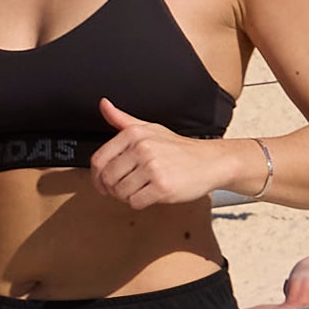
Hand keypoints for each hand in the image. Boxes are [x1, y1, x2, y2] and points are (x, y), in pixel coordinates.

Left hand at [80, 116, 254, 212]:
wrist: (211, 161)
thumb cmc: (180, 148)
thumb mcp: (150, 129)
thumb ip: (123, 119)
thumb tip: (103, 104)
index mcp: (134, 134)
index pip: (99, 160)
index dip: (97, 176)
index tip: (103, 183)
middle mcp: (142, 148)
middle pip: (108, 178)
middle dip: (112, 189)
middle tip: (123, 189)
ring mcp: (153, 167)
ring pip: (120, 192)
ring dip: (126, 197)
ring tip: (140, 190)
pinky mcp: (163, 187)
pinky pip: (136, 202)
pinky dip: (140, 203)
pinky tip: (150, 195)